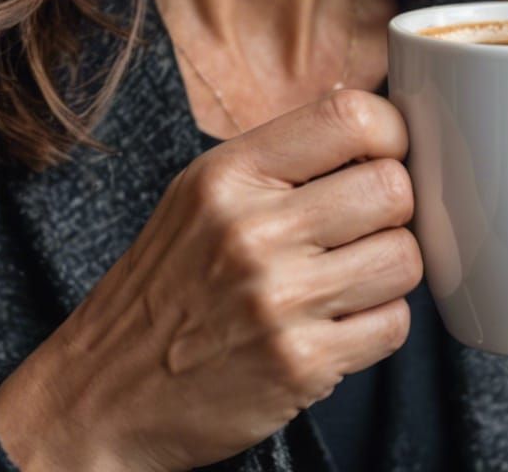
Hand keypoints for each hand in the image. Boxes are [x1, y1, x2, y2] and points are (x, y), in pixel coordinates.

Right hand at [0, 88, 421, 470]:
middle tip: (366, 223)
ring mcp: (278, 300)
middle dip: (394, 207)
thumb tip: (366, 112)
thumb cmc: (165, 283)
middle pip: (392, 188)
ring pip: (404, 257)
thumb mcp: (199, 194)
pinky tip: (340, 322)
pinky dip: (379, 325)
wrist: (103, 394)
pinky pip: (393, 326)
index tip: (385, 152)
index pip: (350, 117)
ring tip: (352, 275)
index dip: (389, 132)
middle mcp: (253, 230)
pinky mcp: (300, 365)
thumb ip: (278, 155)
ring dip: (390, 268)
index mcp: (229, 174)